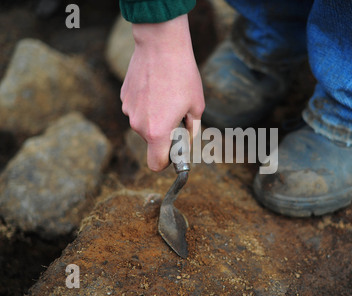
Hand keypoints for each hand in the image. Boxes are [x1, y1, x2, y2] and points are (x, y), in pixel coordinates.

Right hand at [120, 14, 204, 170]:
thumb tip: (186, 142)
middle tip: (178, 112)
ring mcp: (128, 110)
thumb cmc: (183, 75)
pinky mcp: (124, 97)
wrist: (160, 44)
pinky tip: (156, 86)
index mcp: (157, 132)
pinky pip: (137, 109)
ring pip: (144, 124)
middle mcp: (138, 125)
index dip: (167, 161)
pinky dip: (147, 104)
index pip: (156, 164)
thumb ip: (191, 131)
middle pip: (152, 141)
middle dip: (165, 133)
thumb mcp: (197, 107)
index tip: (175, 150)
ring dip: (155, 117)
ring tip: (167, 95)